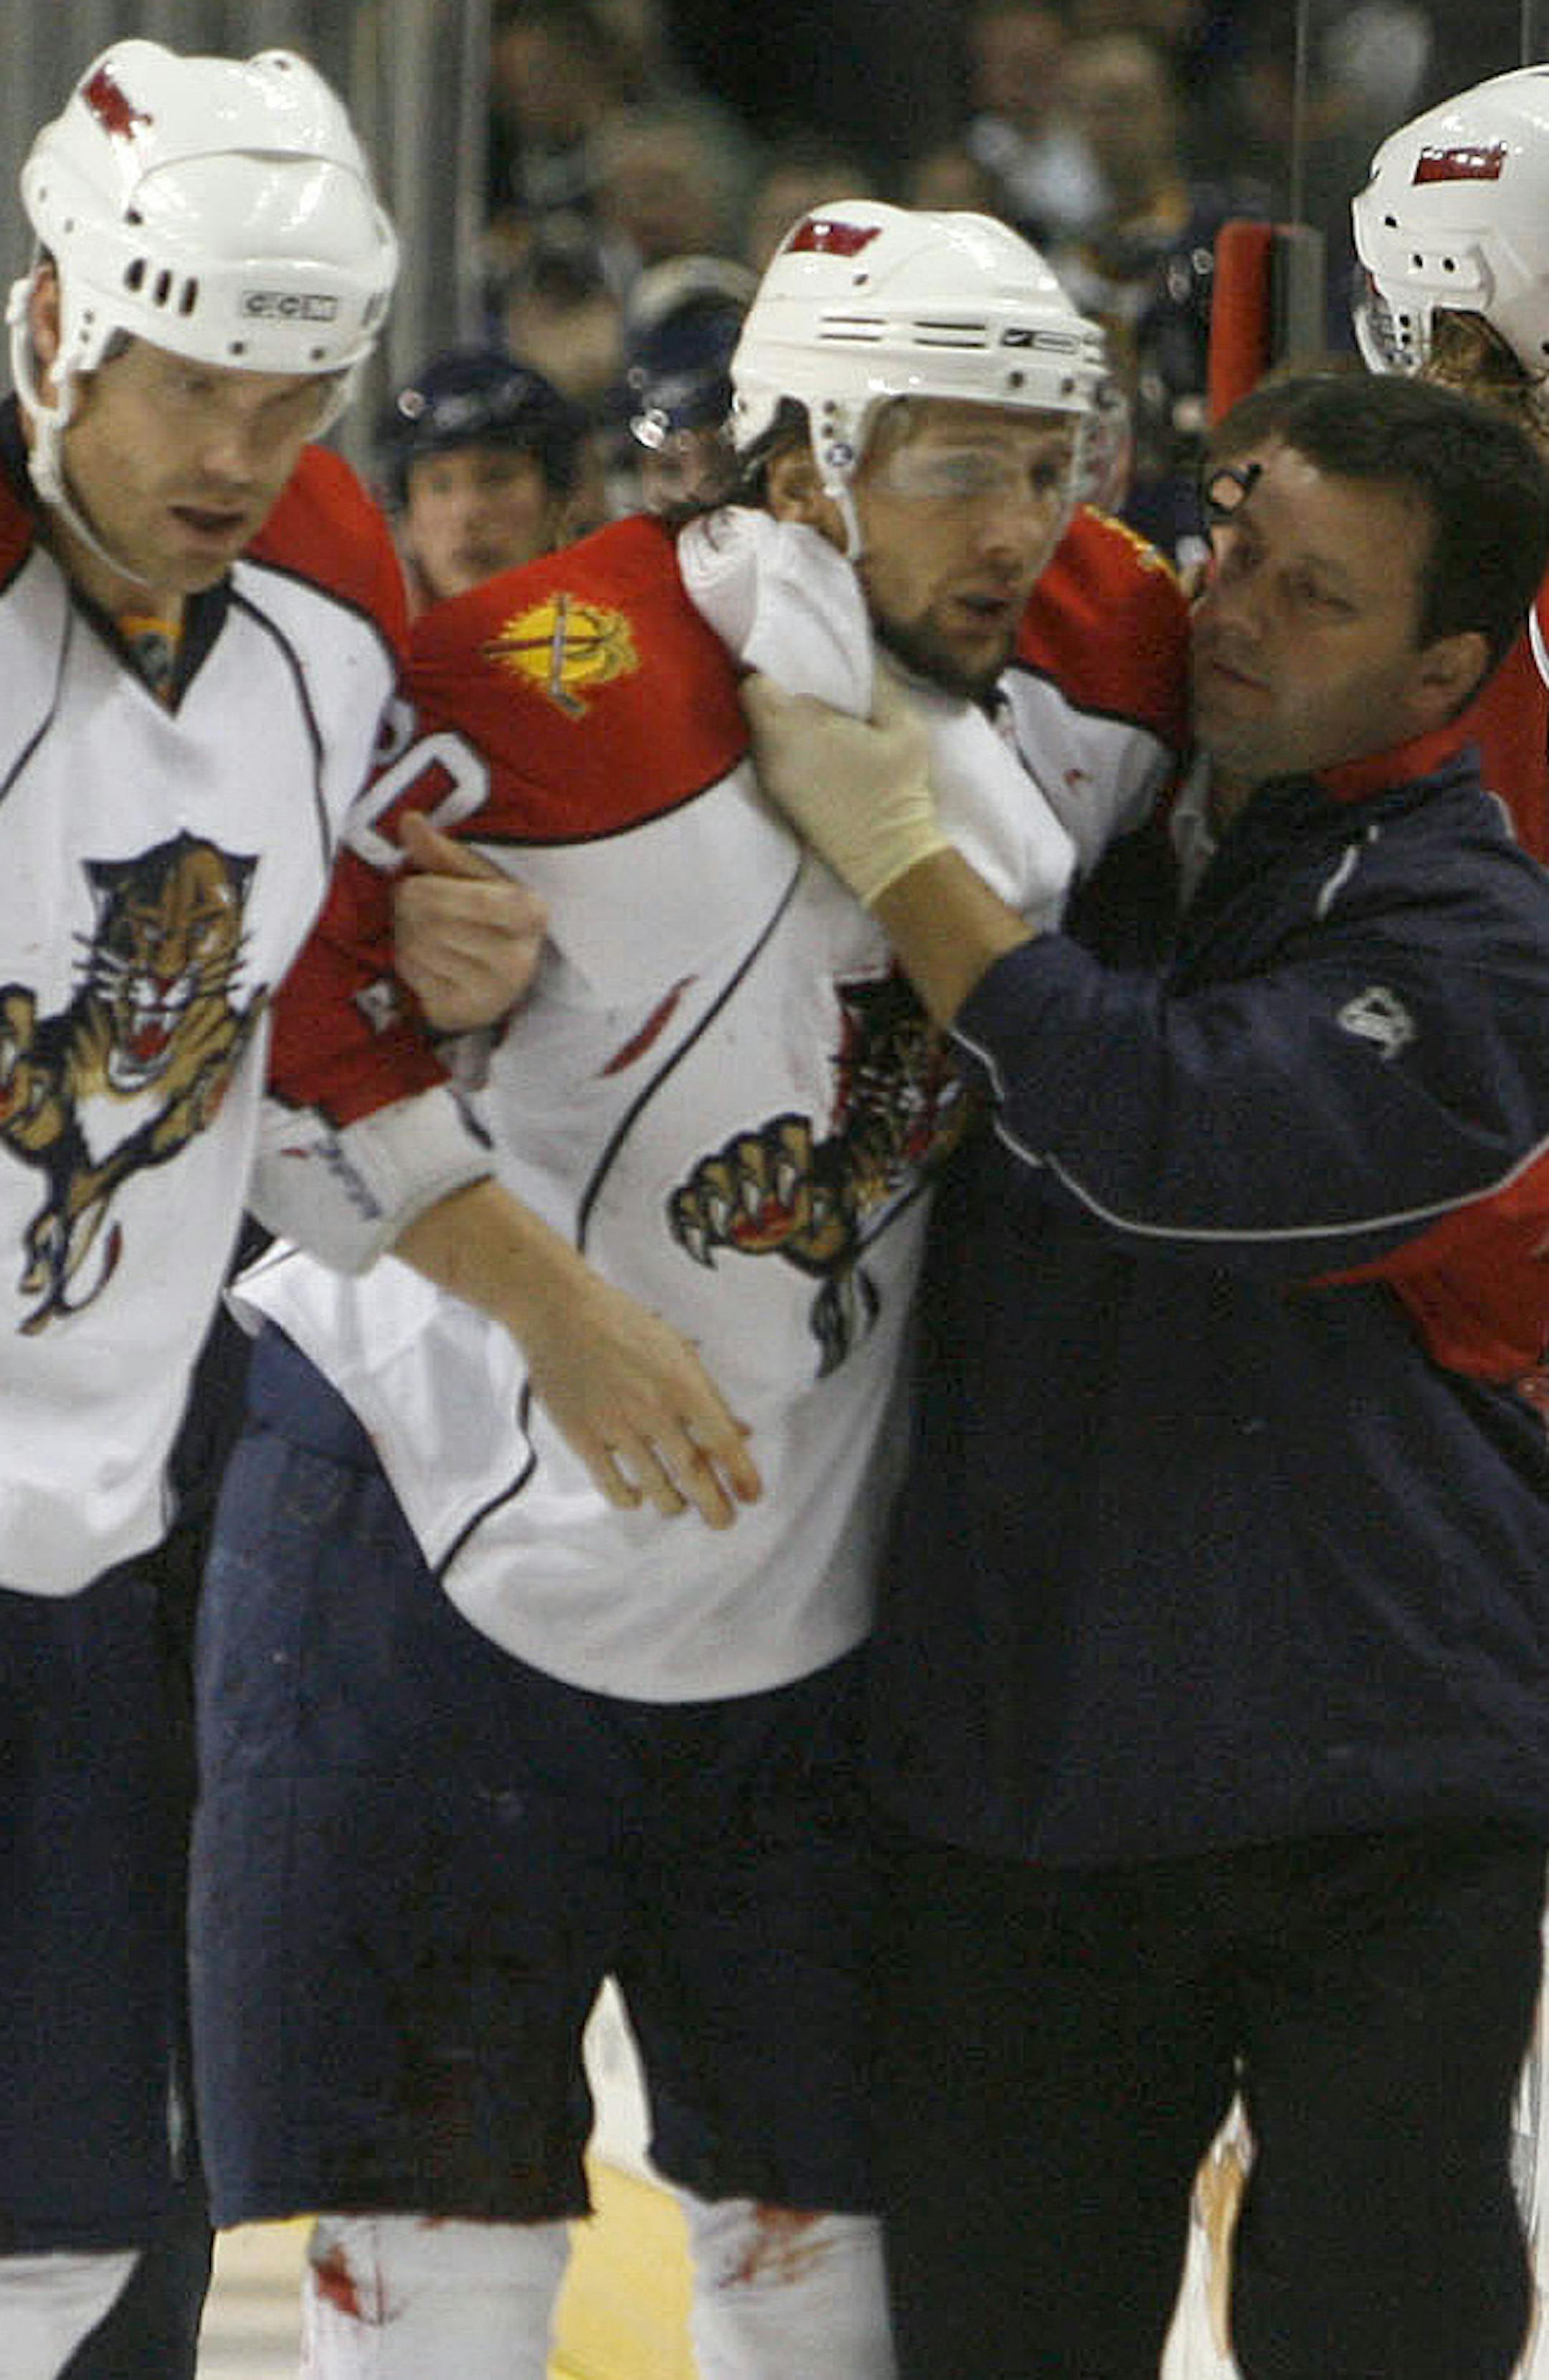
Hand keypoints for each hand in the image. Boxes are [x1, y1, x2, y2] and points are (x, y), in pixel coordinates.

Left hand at [393, 811, 546, 1032]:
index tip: (416, 884)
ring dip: (405, 932)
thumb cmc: (482, 914)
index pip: (476, 898)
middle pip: (435, 920)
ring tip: (420, 930)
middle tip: (411, 904)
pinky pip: (414, 973)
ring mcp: (493, 991)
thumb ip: (440, 850)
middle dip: (411, 907)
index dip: (435, 889)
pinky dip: (406, 960)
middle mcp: (520, 959)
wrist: (493, 978)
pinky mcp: (464, 1012)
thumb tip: (409, 819)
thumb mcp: (472, 878)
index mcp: (531, 914)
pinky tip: (424, 958)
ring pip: (419, 946)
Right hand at [393, 1180, 762, 1531]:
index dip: (742, 1475)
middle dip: (714, 1506)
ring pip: (654, 1486)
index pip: (723, 1442)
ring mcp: (615, 1425)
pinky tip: (636, 1498)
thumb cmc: (623, 1323)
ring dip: (672, 1504)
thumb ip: (710, 1394)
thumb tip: (742, 1432)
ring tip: (678, 1506)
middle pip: (693, 1474)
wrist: (559, 1310)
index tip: (752, 1497)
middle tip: (723, 1522)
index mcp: (682, 1384)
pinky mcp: (581, 1435)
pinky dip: (628, 1499)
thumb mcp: (677, 1350)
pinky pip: (610, 1484)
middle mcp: (652, 1410)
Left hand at [741, 665, 949, 905]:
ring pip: (757, 731)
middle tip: (803, 679)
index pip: (755, 683)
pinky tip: (810, 742)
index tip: (793, 660)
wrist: (887, 857)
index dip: (770, 666)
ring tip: (808, 709)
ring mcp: (771, 778)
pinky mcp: (777, 797)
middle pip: (751, 705)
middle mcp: (772, 751)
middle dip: (772, 688)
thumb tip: (859, 656)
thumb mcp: (904, 726)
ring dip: (776, 717)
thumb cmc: (898, 789)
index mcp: (797, 727)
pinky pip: (766, 755)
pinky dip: (780, 741)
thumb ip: (877, 685)